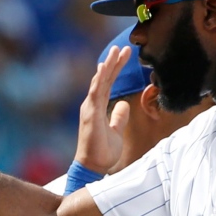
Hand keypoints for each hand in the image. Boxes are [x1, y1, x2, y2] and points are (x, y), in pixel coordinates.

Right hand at [75, 46, 129, 173]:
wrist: (93, 167)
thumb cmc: (102, 152)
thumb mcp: (116, 132)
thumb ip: (119, 117)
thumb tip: (124, 104)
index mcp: (98, 107)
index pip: (108, 84)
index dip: (116, 69)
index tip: (125, 55)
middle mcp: (92, 105)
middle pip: (104, 79)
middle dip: (113, 62)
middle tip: (122, 48)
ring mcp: (90, 108)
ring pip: (99, 82)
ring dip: (107, 66)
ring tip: (115, 51)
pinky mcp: (91, 114)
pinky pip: (96, 93)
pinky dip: (100, 79)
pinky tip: (104, 67)